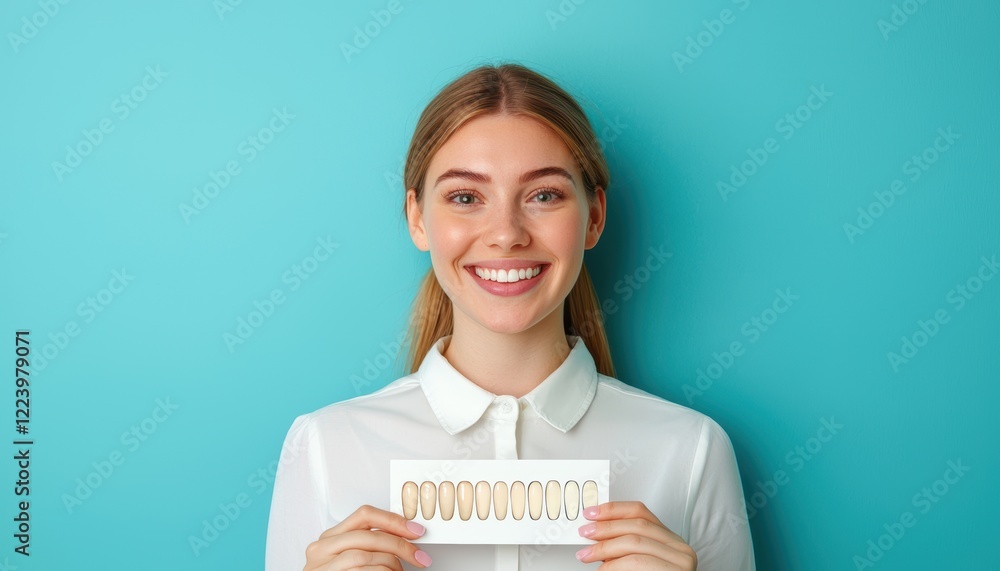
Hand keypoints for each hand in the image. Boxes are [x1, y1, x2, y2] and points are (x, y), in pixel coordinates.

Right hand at [303, 504, 432, 569]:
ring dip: (391, 564)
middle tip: (419, 556)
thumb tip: (404, 536)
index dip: (393, 520)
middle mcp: (321, 550)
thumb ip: (369, 545)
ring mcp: (321, 568)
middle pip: (368, 536)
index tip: (415, 530)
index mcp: (330, 538)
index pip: (364, 515)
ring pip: (365, 557)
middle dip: (399, 545)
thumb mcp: (351, 558)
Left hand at [575, 501, 696, 569]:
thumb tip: (594, 533)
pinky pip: (638, 564)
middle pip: (636, 526)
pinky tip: (604, 570)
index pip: (640, 512)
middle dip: (605, 530)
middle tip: (584, 535)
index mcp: (670, 540)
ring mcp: (681, 562)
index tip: (591, 513)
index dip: (613, 510)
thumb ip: (623, 546)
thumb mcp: (638, 562)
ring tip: (588, 555)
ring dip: (605, 549)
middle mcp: (679, 548)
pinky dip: (615, 566)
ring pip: (635, 544)